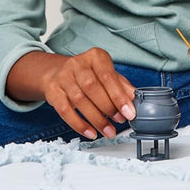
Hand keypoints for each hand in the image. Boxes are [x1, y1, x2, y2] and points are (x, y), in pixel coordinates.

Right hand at [6, 48, 135, 139]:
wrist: (57, 72)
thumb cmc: (88, 74)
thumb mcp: (106, 74)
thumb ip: (121, 85)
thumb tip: (136, 98)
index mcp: (95, 56)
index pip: (108, 76)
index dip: (119, 96)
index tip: (129, 112)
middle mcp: (77, 64)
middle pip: (92, 88)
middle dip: (108, 108)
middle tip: (119, 121)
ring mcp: (63, 77)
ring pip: (79, 101)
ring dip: (96, 119)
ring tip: (108, 131)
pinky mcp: (53, 91)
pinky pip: (65, 111)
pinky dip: (79, 125)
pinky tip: (91, 133)